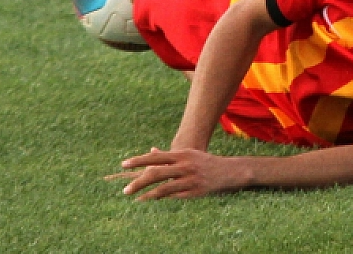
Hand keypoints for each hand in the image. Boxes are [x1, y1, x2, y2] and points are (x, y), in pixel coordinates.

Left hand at [106, 147, 252, 200]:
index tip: (124, 164)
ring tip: (135, 198)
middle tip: (125, 190)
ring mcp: (189, 180)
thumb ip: (169, 155)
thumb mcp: (187, 154)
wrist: (228, 171)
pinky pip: (174, 197)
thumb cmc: (203, 161)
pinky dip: (161, 199)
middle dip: (138, 182)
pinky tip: (151, 200)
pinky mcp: (194, 192)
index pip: (155, 157)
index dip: (138, 160)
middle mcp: (184, 166)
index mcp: (181, 154)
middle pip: (156, 173)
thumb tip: (150, 152)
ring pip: (163, 189)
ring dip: (147, 194)